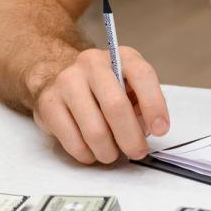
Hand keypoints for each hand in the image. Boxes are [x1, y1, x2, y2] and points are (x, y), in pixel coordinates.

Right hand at [29, 46, 170, 164]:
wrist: (60, 78)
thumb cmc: (105, 88)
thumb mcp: (130, 87)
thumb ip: (142, 106)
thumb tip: (144, 131)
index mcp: (120, 56)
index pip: (142, 75)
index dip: (154, 105)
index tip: (161, 130)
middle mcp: (92, 64)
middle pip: (115, 106)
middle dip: (130, 138)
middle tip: (137, 153)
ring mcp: (67, 81)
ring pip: (94, 130)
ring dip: (108, 151)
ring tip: (111, 154)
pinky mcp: (49, 103)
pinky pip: (73, 140)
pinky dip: (87, 154)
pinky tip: (91, 151)